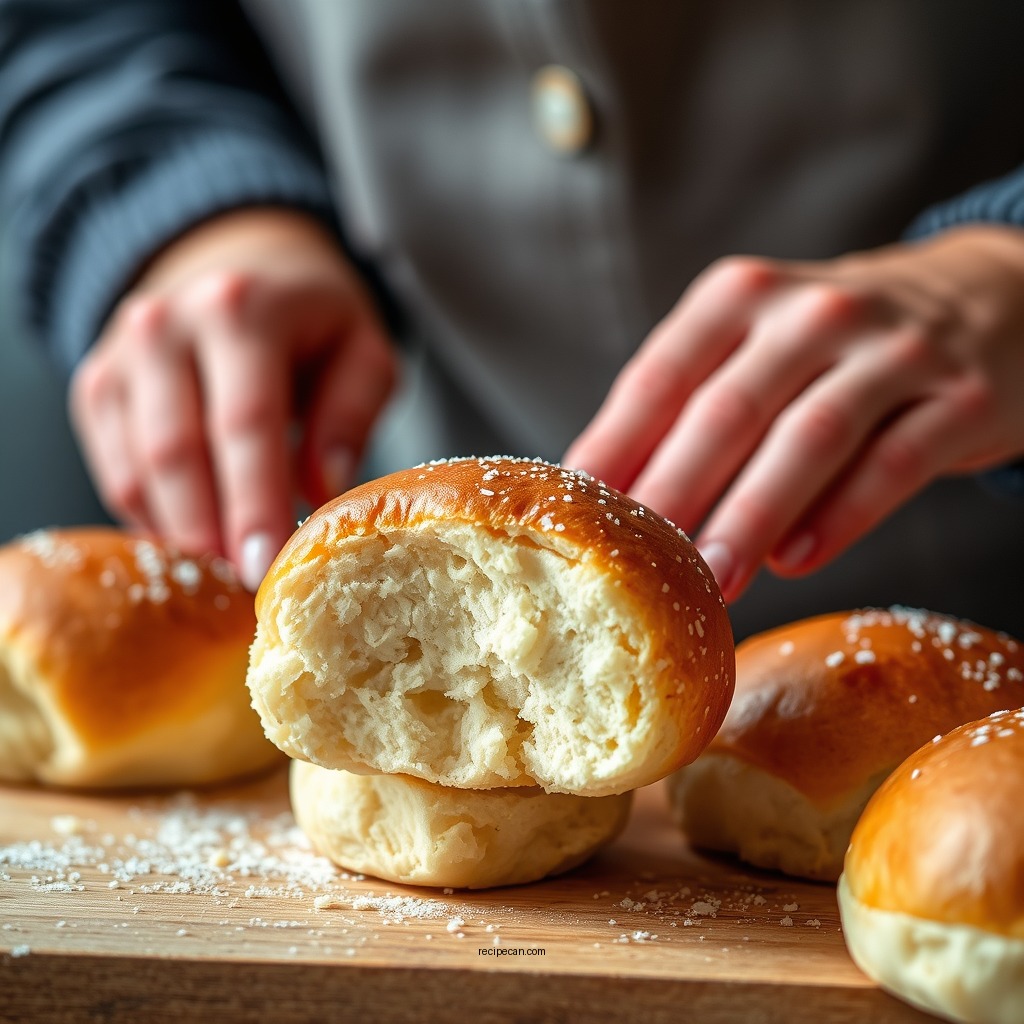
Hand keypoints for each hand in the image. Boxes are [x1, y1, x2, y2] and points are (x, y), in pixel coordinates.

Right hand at [69, 208, 396, 589]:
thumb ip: (352, 413)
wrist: (238, 262)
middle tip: (245, 592)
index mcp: (241, 310)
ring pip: (137, 471)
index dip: (253, 503)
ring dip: (181, 534)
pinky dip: (154, 517)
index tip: (265, 568)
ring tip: (228, 573)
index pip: (244, 423)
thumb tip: (322, 489)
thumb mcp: (362, 349)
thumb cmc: (312, 320)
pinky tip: (198, 537)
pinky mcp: (97, 386)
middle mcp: (165, 325)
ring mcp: (120, 355)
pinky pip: (116, 471)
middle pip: (178, 454)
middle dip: (212, 534)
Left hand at [565, 225, 1023, 600]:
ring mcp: (892, 349)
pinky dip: (840, 515)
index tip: (579, 514)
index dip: (615, 446)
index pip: (662, 375)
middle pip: (728, 409)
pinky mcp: (959, 396)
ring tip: (713, 579)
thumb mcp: (759, 345)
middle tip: (639, 566)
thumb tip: (609, 495)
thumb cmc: (837, 345)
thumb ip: (692, 405)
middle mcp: (813, 312)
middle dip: (676, 491)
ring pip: (809, 436)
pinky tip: (797, 559)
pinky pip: (893, 462)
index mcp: (742, 297)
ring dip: (752, 515)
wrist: (987, 297)